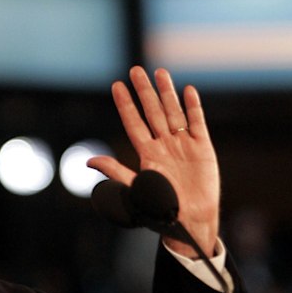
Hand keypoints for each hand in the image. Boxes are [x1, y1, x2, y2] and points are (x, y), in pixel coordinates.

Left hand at [88, 66, 219, 257]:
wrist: (190, 222)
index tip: (116, 86)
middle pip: (151, 112)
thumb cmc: (161, 210)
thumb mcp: (135, 189)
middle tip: (135, 70)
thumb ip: (115, 171)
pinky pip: (197, 123)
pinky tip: (188, 91)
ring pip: (173, 112)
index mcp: (146, 153)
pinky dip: (193, 107)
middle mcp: (163, 145)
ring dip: (167, 93)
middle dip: (144, 91)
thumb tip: (89, 161)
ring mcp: (183, 145)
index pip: (133, 123)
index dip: (125, 105)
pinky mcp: (203, 148)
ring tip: (160, 72)